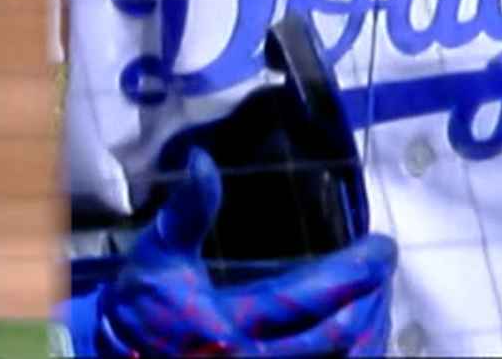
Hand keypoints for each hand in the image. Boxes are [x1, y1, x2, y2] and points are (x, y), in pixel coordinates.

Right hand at [95, 149, 396, 357]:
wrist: (118, 354)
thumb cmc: (142, 302)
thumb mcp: (159, 253)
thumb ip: (187, 211)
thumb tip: (203, 161)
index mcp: (232, 323)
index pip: (309, 300)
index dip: (354, 274)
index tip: (382, 246)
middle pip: (340, 337)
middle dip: (372, 301)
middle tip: (383, 268)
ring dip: (370, 331)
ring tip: (379, 299)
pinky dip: (356, 354)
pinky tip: (360, 335)